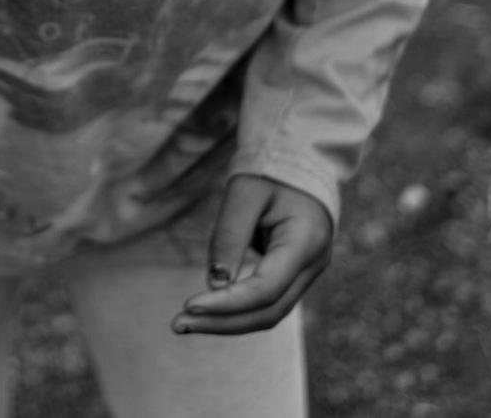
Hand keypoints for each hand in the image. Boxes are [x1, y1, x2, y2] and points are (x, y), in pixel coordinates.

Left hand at [172, 175, 332, 335]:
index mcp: (306, 241)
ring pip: (269, 314)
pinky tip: (205, 311)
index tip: (190, 305)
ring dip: (227, 322)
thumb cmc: (271, 172)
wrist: (300, 166)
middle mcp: (313, 265)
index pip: (266, 288)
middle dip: (222, 322)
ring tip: (184, 323)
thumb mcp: (244, 193)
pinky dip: (236, 310)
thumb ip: (230, 236)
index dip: (228, 303)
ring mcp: (307, 275)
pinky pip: (266, 303)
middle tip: (177, 324)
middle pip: (269, 312)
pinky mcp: (293, 277)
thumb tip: (215, 283)